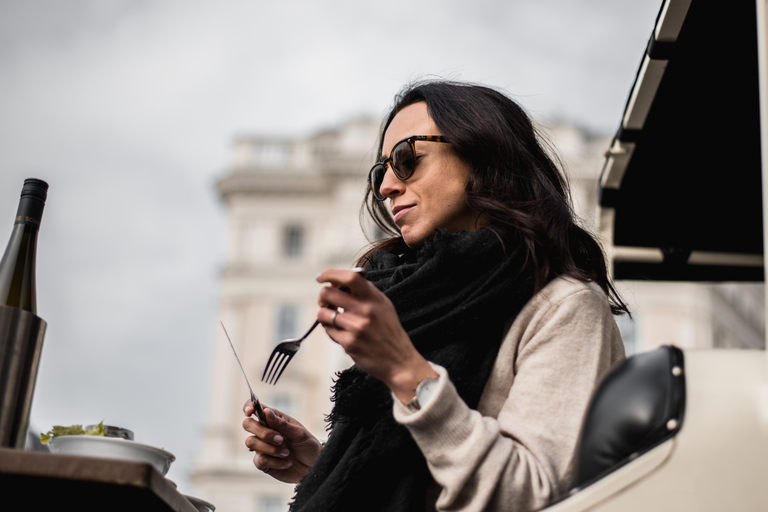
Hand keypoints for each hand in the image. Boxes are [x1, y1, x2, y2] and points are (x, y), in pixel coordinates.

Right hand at [243, 401, 322, 482]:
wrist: (313, 466)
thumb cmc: (307, 445)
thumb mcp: (299, 433)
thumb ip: (282, 424)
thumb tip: (266, 412)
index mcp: (274, 419)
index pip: (255, 408)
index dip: (249, 406)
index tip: (250, 412)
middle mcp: (265, 431)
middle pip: (248, 424)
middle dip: (262, 432)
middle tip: (280, 439)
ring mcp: (262, 447)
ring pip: (251, 442)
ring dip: (270, 448)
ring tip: (287, 453)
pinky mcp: (263, 462)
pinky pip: (259, 460)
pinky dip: (275, 462)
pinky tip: (287, 463)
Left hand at [316, 268, 437, 403]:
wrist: (399, 361)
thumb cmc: (389, 331)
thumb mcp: (383, 305)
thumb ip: (364, 291)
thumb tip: (336, 282)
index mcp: (374, 298)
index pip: (350, 277)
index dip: (331, 274)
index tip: (321, 277)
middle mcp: (366, 311)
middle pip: (328, 293)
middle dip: (323, 296)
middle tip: (326, 301)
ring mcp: (356, 327)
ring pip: (324, 313)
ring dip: (325, 315)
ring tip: (334, 319)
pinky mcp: (349, 343)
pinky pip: (328, 330)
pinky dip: (331, 330)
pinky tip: (341, 332)